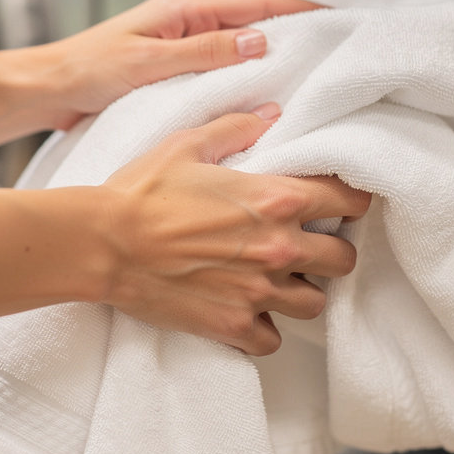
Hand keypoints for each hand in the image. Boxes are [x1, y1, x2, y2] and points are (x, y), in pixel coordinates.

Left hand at [42, 0, 320, 129]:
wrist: (48, 89)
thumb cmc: (86, 70)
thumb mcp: (151, 63)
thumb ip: (205, 52)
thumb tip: (258, 42)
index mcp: (181, 8)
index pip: (252, 2)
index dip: (294, 10)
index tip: (329, 18)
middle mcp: (183, 20)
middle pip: (249, 18)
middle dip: (289, 28)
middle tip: (328, 44)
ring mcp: (178, 42)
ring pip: (236, 41)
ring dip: (267, 51)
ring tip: (303, 67)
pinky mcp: (170, 65)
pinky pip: (217, 63)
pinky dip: (241, 70)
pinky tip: (256, 87)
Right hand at [98, 106, 370, 355]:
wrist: (103, 244)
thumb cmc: (142, 192)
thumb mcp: (187, 144)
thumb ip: (236, 127)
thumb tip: (269, 114)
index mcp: (276, 200)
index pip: (350, 201)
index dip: (351, 200)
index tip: (339, 203)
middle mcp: (278, 249)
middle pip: (344, 260)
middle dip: (331, 251)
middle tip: (307, 244)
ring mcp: (258, 292)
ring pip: (315, 304)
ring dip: (301, 291)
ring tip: (277, 280)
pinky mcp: (233, 325)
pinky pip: (272, 339)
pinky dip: (264, 328)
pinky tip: (246, 310)